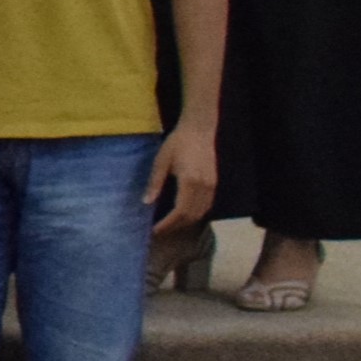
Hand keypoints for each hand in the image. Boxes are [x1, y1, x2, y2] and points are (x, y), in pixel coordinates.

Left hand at [145, 123, 218, 237]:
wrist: (199, 130)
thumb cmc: (177, 143)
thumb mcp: (161, 161)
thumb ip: (155, 183)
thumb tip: (146, 203)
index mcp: (190, 182)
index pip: (180, 212)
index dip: (167, 224)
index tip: (154, 231)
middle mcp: (204, 188)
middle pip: (191, 216)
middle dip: (175, 227)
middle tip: (159, 231)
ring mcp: (212, 187)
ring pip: (201, 213)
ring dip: (185, 222)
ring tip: (169, 225)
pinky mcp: (215, 184)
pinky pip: (206, 206)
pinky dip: (195, 214)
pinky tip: (183, 214)